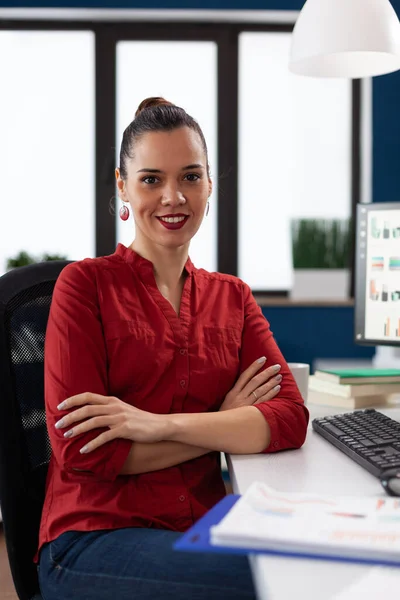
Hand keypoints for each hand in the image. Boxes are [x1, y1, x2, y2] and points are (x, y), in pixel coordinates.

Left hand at [54, 392, 169, 452]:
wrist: (160, 425)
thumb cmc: (140, 420)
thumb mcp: (123, 410)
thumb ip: (108, 410)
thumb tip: (91, 415)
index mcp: (112, 401)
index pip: (88, 396)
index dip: (72, 400)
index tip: (60, 407)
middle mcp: (114, 407)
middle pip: (87, 408)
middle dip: (70, 416)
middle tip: (58, 425)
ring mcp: (120, 417)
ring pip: (94, 421)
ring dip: (78, 429)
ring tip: (67, 436)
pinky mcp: (125, 429)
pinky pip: (105, 436)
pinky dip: (92, 444)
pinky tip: (84, 450)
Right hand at [219, 357, 281, 410]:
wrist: (219, 429)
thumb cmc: (225, 415)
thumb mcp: (227, 401)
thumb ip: (237, 392)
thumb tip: (248, 383)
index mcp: (233, 392)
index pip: (245, 375)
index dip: (254, 366)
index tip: (263, 359)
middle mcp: (240, 396)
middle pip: (255, 381)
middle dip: (267, 372)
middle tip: (277, 366)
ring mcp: (246, 404)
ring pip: (260, 390)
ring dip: (271, 382)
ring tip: (279, 376)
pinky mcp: (251, 412)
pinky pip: (263, 401)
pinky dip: (271, 393)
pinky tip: (277, 388)